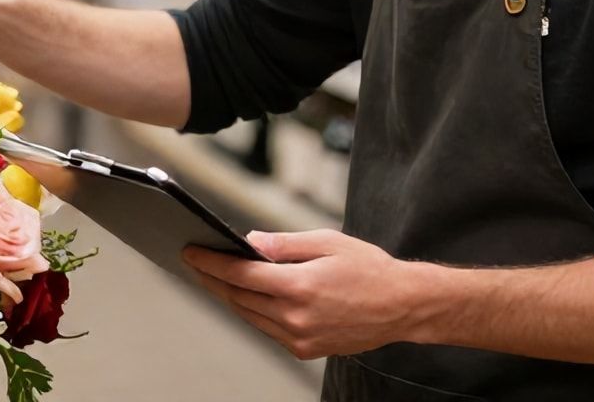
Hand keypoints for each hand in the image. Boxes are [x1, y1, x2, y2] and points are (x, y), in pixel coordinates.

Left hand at [183, 229, 421, 360]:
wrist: (402, 306)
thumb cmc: (369, 269)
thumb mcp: (327, 242)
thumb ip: (285, 244)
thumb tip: (249, 242)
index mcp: (300, 286)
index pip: (240, 275)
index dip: (211, 262)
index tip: (191, 251)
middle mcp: (296, 317)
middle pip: (239, 298)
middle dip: (214, 279)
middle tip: (196, 262)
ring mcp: (300, 338)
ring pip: (250, 316)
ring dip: (229, 297)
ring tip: (214, 278)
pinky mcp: (306, 350)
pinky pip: (268, 329)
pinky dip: (253, 312)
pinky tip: (245, 297)